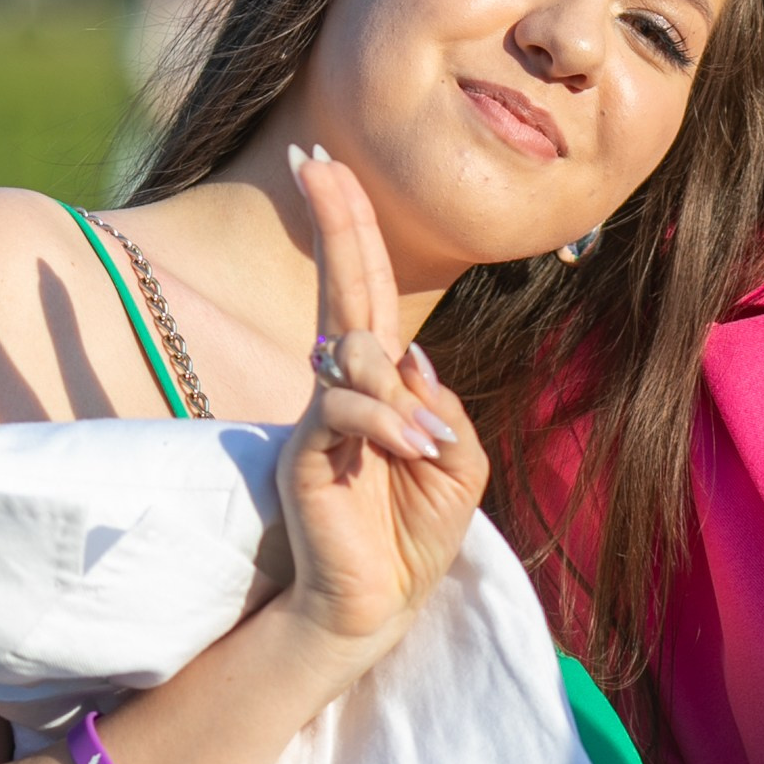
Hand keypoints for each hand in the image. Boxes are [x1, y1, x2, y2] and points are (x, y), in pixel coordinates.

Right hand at [273, 150, 487, 673]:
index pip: (365, 292)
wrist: (376, 604)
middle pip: (343, 289)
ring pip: (355, 354)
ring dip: (402, 399)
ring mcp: (317, 418)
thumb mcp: (458, 465)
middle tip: (314, 159)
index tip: (326, 168)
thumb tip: (408, 359)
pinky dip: (389, 425)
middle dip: (335, 224)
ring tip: (425, 454)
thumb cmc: (414, 535)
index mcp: (380, 384)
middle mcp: (341, 389)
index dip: (351, 231)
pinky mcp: (305, 455)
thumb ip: (442, 407)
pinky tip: (414, 453)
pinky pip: (343, 410)